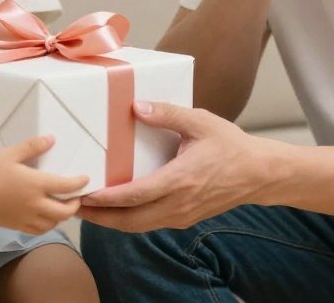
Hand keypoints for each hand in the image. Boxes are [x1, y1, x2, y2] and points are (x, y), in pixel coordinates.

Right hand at [0, 136, 87, 234]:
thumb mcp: (9, 154)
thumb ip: (32, 147)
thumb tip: (51, 139)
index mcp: (37, 184)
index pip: (66, 186)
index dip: (79, 183)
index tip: (85, 179)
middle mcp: (37, 204)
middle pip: (65, 211)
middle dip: (75, 204)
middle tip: (76, 196)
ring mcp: (28, 218)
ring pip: (54, 223)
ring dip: (63, 215)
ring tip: (62, 206)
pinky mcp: (18, 226)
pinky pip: (40, 230)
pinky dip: (49, 224)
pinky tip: (46, 217)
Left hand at [79, 101, 271, 231]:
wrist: (260, 174)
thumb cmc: (231, 146)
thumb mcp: (200, 122)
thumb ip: (168, 113)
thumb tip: (137, 106)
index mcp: (181, 179)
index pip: (138, 194)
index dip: (109, 198)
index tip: (87, 194)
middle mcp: (179, 203)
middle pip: (131, 220)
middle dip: (100, 216)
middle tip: (73, 206)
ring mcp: (182, 215)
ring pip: (139, 226)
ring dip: (112, 221)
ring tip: (87, 209)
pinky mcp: (184, 218)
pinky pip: (150, 223)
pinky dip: (129, 220)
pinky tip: (116, 209)